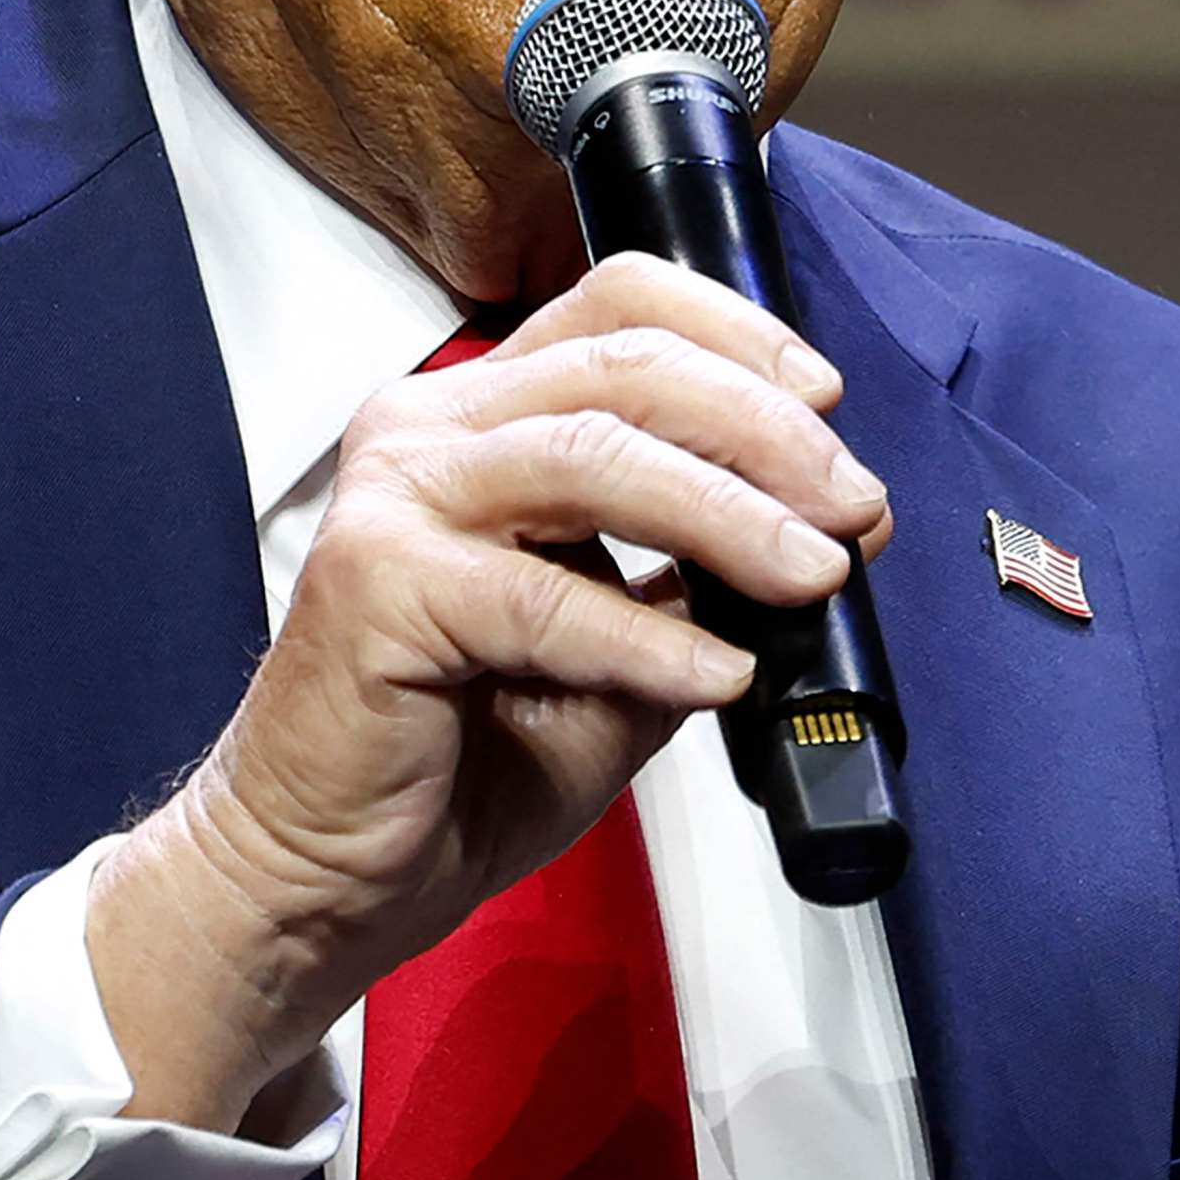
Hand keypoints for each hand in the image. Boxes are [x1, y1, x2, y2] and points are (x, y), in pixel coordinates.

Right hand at [82, 252, 892, 1131]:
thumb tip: (831, 532)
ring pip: (593, 457)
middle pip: (624, 370)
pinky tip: (723, 673)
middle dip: (763, 431)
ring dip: (728, 515)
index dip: (736, 335)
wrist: (326, 870)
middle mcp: (429, 427)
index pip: (618, 308)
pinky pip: (546, 597)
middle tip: (853, 503)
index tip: (827, 402)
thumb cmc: (463, 757)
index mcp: (482, 415)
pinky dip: (650, 637)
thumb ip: (698, 580)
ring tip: (814, 574)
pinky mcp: (376, 585)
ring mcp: (395, 498)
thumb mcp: (618, 650)